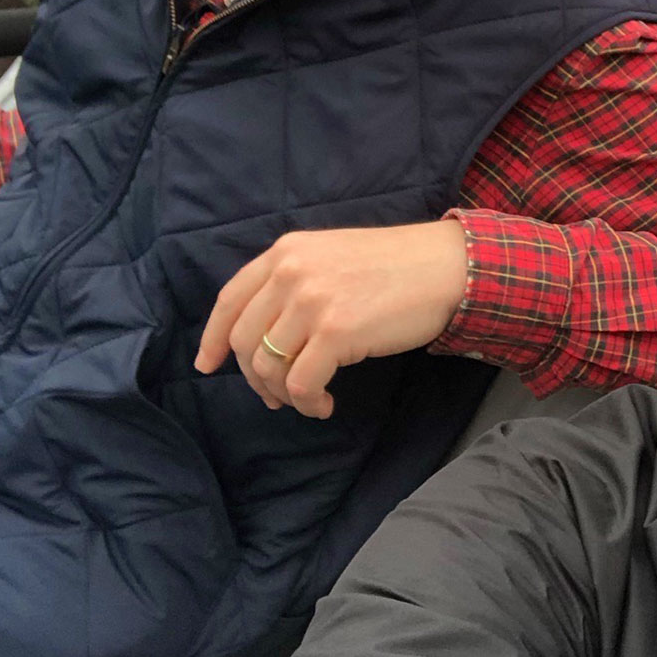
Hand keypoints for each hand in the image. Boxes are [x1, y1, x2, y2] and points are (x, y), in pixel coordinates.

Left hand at [195, 221, 471, 417]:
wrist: (450, 267)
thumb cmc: (400, 266)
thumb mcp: (334, 256)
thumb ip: (296, 280)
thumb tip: (268, 334)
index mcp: (286, 253)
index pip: (229, 300)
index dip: (212, 338)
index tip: (207, 365)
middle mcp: (290, 274)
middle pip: (245, 340)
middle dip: (255, 377)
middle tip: (275, 395)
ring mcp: (311, 302)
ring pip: (268, 366)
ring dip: (283, 394)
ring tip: (309, 400)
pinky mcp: (336, 332)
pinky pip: (301, 383)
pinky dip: (307, 402)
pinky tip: (324, 404)